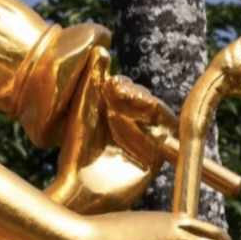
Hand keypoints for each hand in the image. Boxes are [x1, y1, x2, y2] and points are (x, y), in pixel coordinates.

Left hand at [50, 52, 173, 214]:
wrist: (78, 189)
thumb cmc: (76, 153)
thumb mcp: (84, 113)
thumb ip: (92, 83)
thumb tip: (101, 50)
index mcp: (121, 114)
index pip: (134, 93)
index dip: (127, 88)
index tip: (113, 85)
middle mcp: (136, 127)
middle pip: (148, 103)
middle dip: (136, 95)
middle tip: (118, 90)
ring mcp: (147, 144)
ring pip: (158, 118)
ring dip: (145, 106)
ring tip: (125, 102)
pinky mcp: (154, 161)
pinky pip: (164, 141)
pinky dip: (154, 131)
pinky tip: (139, 126)